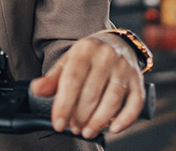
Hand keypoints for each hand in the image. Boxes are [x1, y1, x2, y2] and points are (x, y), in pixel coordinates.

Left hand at [29, 33, 144, 138]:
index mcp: (85, 50)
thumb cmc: (89, 57)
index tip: (58, 123)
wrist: (117, 43)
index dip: (64, 105)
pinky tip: (114, 128)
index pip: (72, 80)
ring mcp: (124, 68)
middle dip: (80, 116)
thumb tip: (37, 89)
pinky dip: (125, 118)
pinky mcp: (138, 80)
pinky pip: (135, 102)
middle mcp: (106, 56)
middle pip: (92, 92)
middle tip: (73, 128)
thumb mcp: (68, 62)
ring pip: (113, 99)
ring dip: (99, 120)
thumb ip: (52, 78)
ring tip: (87, 132)